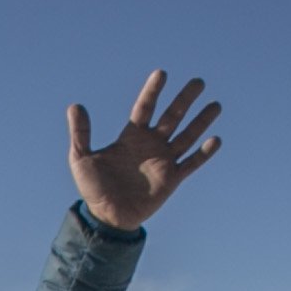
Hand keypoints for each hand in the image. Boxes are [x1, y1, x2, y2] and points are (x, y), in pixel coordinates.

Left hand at [66, 72, 222, 231]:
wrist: (106, 217)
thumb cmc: (93, 188)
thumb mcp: (81, 158)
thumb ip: (80, 133)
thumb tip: (75, 106)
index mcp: (132, 135)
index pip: (146, 107)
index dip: (153, 91)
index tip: (162, 73)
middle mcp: (151, 144)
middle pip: (172, 116)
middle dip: (185, 99)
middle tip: (198, 82)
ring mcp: (163, 160)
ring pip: (187, 136)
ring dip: (201, 121)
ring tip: (215, 105)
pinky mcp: (172, 179)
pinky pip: (191, 163)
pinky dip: (204, 153)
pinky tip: (215, 140)